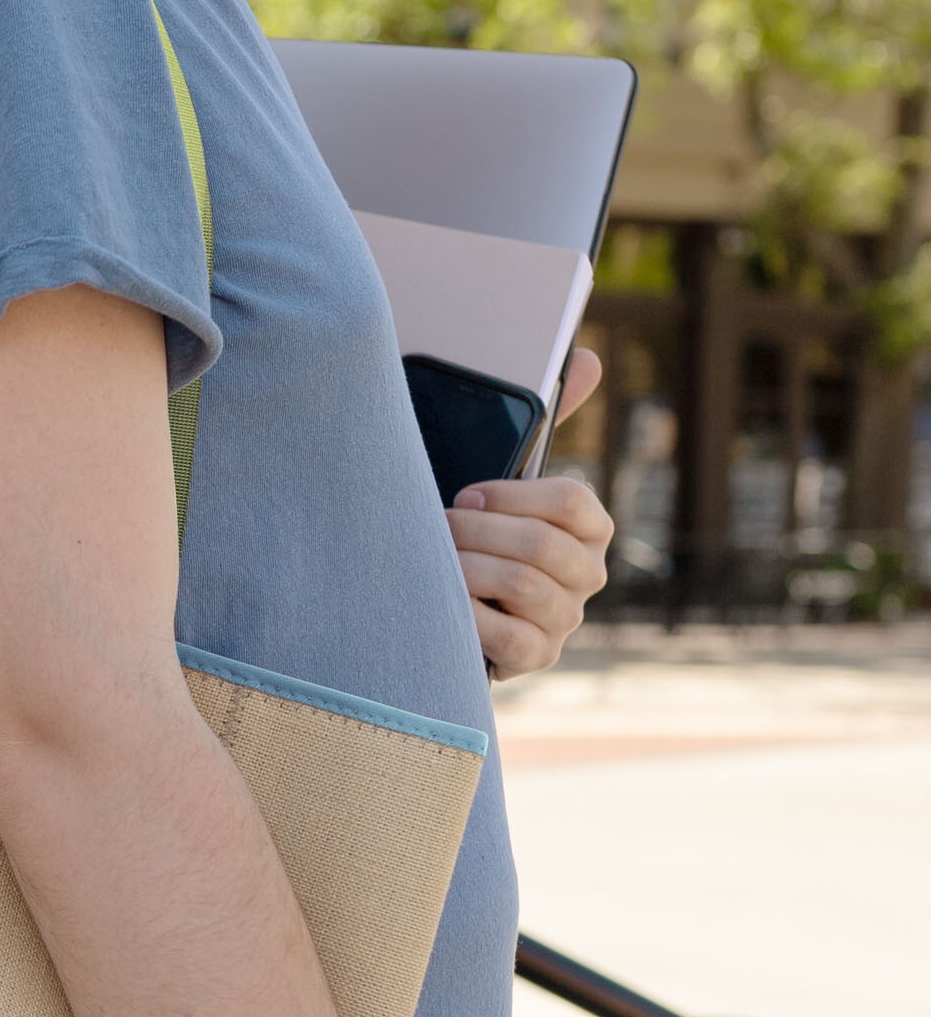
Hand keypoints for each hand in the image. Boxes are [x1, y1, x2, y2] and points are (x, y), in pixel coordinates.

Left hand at [447, 347, 613, 678]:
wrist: (440, 614)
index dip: (513, 497)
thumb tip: (587, 358)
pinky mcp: (537, 657)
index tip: (464, 495)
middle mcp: (587, 574)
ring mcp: (565, 619)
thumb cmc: (471, 537)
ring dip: (467, 570)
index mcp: (587, 527)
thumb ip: (539, 428)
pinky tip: (439, 607)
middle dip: (477, 534)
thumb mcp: (498, 485)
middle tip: (434, 528)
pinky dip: (469, 620)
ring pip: (524, 586)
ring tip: (428, 563)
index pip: (571, 503)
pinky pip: (510, 638)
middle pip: (542, 546)